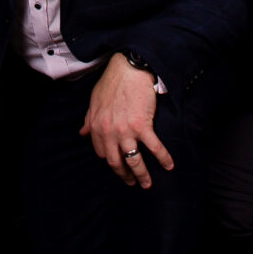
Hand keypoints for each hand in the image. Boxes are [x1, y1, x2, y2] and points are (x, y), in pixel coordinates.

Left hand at [79, 53, 173, 189]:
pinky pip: (154, 147)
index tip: (118, 165)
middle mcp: (110, 132)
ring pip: (134, 160)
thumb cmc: (112, 82)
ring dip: (141, 175)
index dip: (111, 161)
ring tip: (146, 183)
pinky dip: (163, 158)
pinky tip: (169, 166)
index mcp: (97, 127)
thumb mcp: (94, 101)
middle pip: (116, 162)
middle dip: (124, 175)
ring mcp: (126, 131)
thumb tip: (83, 133)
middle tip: (132, 182)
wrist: (129, 70)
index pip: (102, 153)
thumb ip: (89, 120)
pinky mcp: (143, 126)